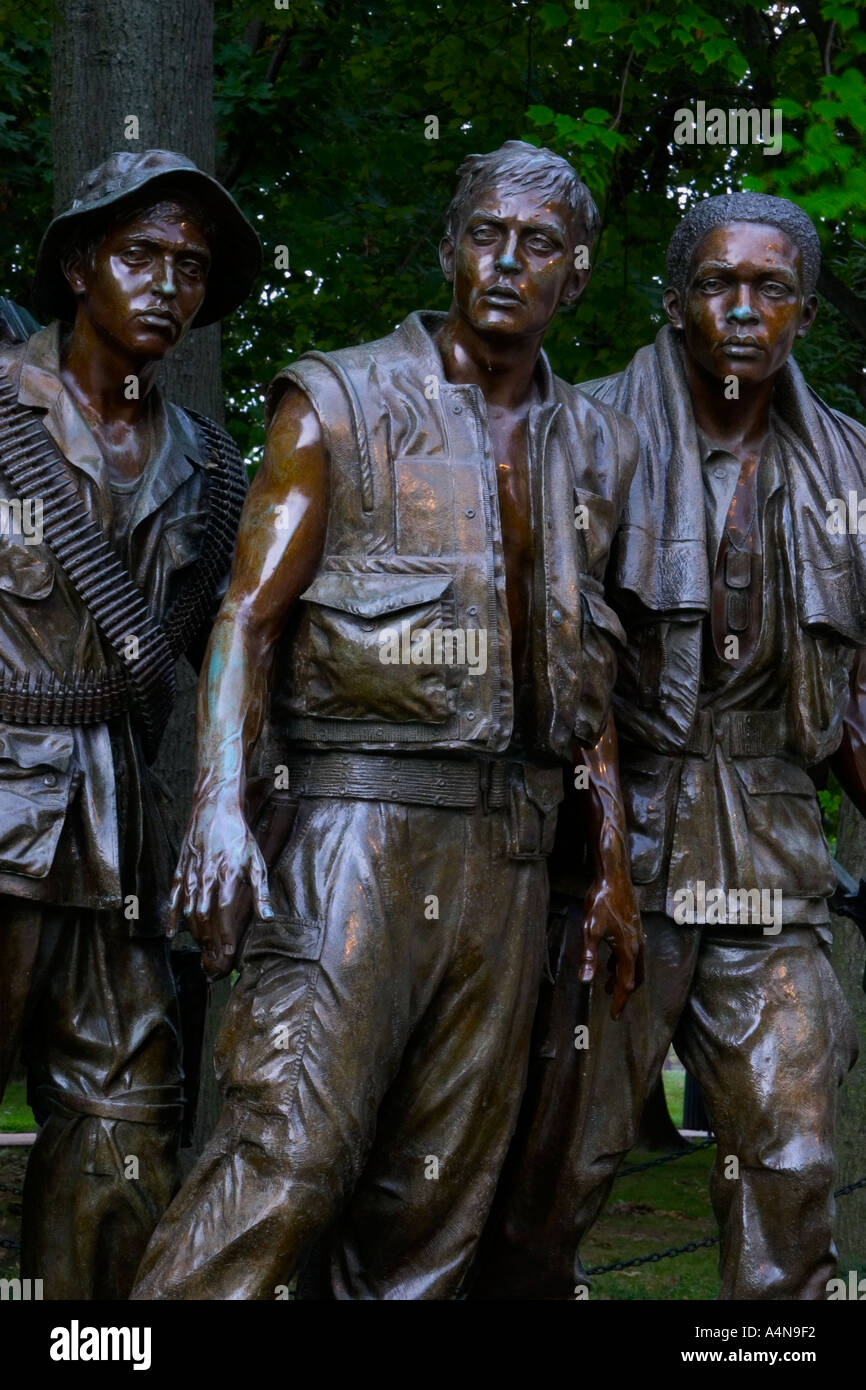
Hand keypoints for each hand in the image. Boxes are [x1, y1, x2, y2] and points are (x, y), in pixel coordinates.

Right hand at [167, 793, 272, 979]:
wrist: (215, 808)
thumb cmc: (239, 836)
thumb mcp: (256, 862)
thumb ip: (260, 892)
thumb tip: (267, 918)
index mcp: (226, 877)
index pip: (223, 915)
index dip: (224, 937)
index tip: (227, 954)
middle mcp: (206, 878)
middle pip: (204, 918)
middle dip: (209, 941)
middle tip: (214, 959)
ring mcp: (190, 874)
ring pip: (188, 911)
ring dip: (194, 932)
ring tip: (202, 948)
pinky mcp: (180, 870)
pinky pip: (172, 897)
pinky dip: (170, 917)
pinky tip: (170, 933)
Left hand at [580, 866, 643, 1019]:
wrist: (615, 878)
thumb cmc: (601, 902)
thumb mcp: (590, 929)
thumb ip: (589, 956)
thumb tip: (586, 981)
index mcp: (628, 950)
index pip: (626, 983)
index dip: (620, 1001)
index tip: (614, 1016)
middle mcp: (637, 946)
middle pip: (635, 978)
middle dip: (624, 993)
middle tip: (614, 1007)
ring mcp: (637, 937)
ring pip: (634, 966)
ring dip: (622, 979)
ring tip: (606, 989)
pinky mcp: (633, 930)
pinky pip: (631, 955)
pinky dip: (621, 965)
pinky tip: (608, 965)